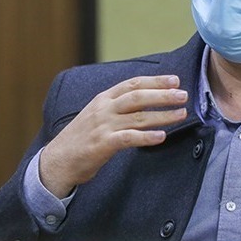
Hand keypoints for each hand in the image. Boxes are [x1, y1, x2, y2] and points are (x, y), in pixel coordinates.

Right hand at [39, 75, 187, 197]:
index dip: (155, 81)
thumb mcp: (97, 114)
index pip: (132, 84)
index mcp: (103, 99)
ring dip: (162, 115)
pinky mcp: (103, 144)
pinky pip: (129, 138)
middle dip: (163, 94)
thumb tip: (144, 100)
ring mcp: (103, 126)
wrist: (58, 160)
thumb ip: (117, 107)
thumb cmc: (81, 138)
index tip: (174, 80)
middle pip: (138, 96)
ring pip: (138, 116)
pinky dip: (147, 137)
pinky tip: (161, 136)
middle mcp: (104, 108)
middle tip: (183, 94)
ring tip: (181, 114)